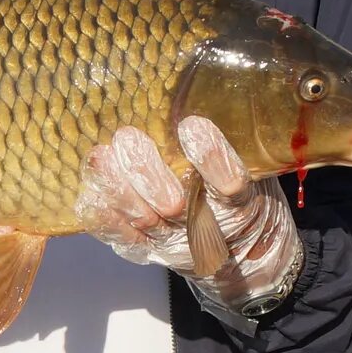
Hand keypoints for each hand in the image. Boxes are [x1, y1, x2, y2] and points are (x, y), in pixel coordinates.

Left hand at [77, 115, 304, 319]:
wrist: (244, 260)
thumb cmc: (246, 203)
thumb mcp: (260, 176)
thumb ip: (241, 147)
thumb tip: (211, 91)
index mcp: (242, 206)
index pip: (229, 184)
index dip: (211, 157)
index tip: (192, 125)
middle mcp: (207, 228)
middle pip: (174, 205)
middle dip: (147, 172)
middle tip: (129, 138)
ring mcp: (175, 243)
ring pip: (143, 219)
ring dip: (118, 188)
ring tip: (102, 157)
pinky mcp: (152, 252)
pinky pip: (124, 239)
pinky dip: (106, 218)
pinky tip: (91, 196)